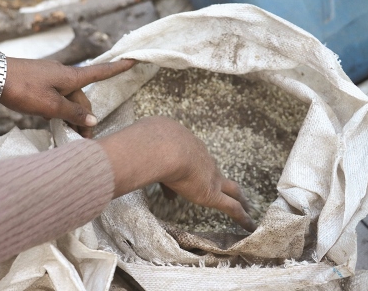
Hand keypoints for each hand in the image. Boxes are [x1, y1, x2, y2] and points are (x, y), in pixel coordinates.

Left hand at [0, 48, 135, 137]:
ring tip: (68, 134)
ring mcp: (49, 77)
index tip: (134, 59)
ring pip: (67, 98)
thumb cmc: (22, 88)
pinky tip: (51, 120)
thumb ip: (72, 113)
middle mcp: (62, 74)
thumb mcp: (50, 105)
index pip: (100, 72)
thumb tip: (92, 121)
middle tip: (83, 139)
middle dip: (85, 117)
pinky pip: (55, 96)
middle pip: (81, 96)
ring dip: (70, 115)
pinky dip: (58, 109)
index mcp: (70, 76)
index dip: (118, 68)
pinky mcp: (37, 81)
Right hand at [97, 116, 256, 231]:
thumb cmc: (144, 142)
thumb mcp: (137, 145)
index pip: (187, 158)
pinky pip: (231, 206)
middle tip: (223, 186)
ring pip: (230, 187)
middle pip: (212, 169)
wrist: (159, 146)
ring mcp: (208, 174)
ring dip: (237, 195)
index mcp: (181, 142)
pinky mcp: (211, 192)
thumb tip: (118, 164)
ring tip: (245, 202)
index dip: (185, 168)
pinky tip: (249, 224)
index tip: (179, 181)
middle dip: (217, 178)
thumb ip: (130, 156)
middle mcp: (199, 156)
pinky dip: (241, 216)